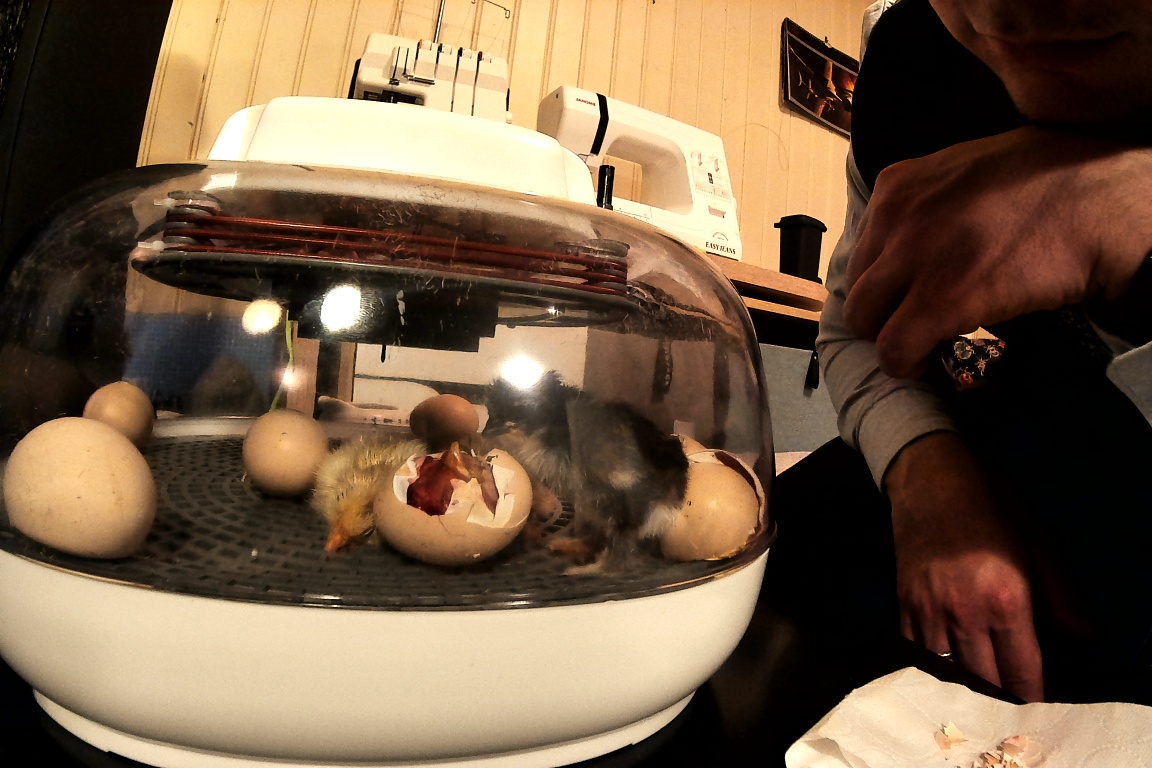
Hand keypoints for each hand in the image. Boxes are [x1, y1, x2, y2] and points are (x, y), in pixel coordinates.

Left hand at [844, 126, 1151, 377]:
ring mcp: (915, 258)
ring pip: (866, 323)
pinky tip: (929, 362)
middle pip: (858, 289)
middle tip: (914, 326)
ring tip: (923, 344)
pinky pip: (896, 348)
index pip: (862, 252)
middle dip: (882, 315)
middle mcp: (895, 218)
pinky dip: (906, 364)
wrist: (1098, 202)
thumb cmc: (1045, 185)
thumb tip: (907, 254)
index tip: (907, 297)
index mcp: (896, 186)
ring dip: (892, 341)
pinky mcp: (943, 298)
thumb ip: (925, 208)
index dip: (884, 283)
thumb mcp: (963, 176)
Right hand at [884, 432, 1043, 701]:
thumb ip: (1063, 598)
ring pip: (947, 673)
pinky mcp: (904, 605)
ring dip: (965, 690)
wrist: (930, 480)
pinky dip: (933, 669)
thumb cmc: (991, 509)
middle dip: (1000, 701)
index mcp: (1004, 599)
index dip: (1032, 698)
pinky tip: (945, 675)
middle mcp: (964, 613)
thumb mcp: (1039, 546)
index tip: (1038, 710)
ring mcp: (929, 611)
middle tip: (1010, 709)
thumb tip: (1084, 638)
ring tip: (979, 699)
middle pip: (984, 681)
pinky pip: (916, 652)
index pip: (1022, 670)